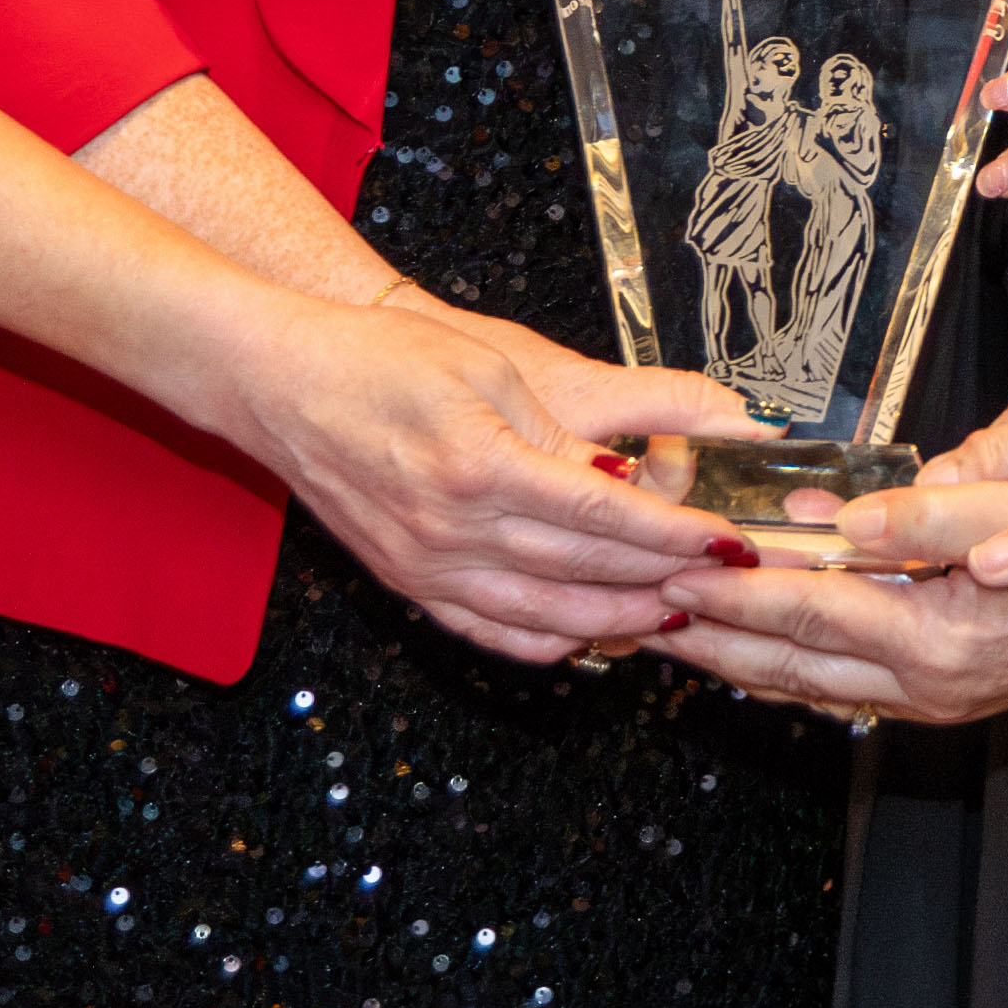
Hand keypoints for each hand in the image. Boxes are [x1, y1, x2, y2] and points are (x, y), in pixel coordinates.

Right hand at [196, 289, 781, 667]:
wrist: (280, 385)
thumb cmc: (380, 360)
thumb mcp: (486, 370)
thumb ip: (559, 434)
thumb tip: (626, 482)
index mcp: (481, 467)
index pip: (607, 518)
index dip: (677, 535)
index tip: (728, 540)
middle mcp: (454, 531)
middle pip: (587, 575)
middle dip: (667, 581)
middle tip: (723, 583)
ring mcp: (428, 568)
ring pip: (546, 620)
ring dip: (619, 623)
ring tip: (676, 613)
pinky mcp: (409, 584)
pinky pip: (491, 636)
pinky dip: (550, 646)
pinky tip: (591, 636)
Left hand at [650, 478, 1007, 727]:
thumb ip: (925, 512)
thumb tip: (833, 516)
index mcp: (939, 638)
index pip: (810, 613)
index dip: (736, 593)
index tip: (678, 571)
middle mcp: (924, 685)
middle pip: (788, 665)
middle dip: (709, 638)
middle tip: (641, 612)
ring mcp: (927, 702)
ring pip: (804, 688)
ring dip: (733, 662)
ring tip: (674, 633)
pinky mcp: (933, 701)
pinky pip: (836, 693)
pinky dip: (782, 673)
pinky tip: (751, 656)